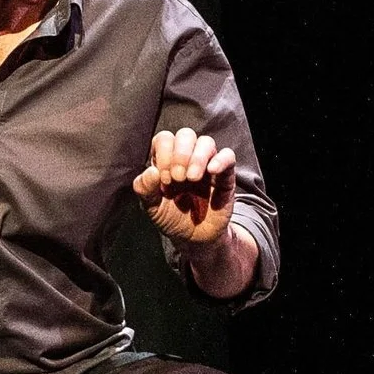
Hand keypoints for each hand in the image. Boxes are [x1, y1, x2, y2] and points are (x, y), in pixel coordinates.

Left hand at [134, 127, 239, 246]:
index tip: (164, 179)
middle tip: (177, 178)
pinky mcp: (225, 175)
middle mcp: (187, 158)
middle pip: (185, 135)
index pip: (164, 139)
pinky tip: (211, 171)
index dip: (163, 153)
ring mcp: (207, 165)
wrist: (194, 239)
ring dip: (197, 157)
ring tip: (192, 178)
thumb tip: (151, 171)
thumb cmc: (172, 219)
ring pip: (206, 142)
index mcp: (166, 161)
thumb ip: (145, 189)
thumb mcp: (152, 208)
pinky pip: (228, 156)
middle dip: (180, 154)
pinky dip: (220, 160)